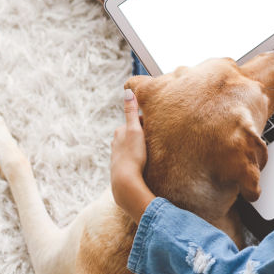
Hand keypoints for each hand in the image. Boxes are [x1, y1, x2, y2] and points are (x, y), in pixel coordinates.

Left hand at [110, 89, 155, 222]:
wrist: (126, 182)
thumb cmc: (132, 155)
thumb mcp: (134, 129)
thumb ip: (131, 111)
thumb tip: (127, 90)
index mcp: (119, 133)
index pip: (136, 123)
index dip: (148, 126)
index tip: (157, 131)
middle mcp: (116, 144)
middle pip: (135, 135)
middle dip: (144, 137)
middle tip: (156, 143)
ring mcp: (118, 157)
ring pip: (133, 148)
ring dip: (142, 150)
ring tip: (152, 155)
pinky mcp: (122, 169)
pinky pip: (134, 161)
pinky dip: (139, 161)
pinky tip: (146, 166)